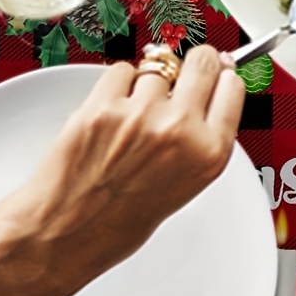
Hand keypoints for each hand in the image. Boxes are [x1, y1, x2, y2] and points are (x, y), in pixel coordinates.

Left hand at [0, 48, 243, 295]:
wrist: (64, 233)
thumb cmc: (117, 222)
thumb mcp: (181, 187)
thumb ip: (196, 141)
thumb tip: (202, 98)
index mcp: (207, 155)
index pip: (231, 86)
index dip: (220, 75)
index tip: (215, 70)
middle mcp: (179, 131)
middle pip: (200, 62)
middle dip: (191, 63)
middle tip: (179, 71)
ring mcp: (139, 115)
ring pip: (155, 68)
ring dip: (145, 85)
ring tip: (129, 119)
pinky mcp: (102, 105)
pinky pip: (120, 71)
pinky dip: (115, 86)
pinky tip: (109, 115)